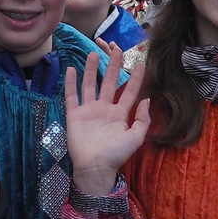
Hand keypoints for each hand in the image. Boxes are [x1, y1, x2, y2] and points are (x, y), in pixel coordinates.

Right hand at [64, 46, 149, 196]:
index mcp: (120, 114)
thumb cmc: (116, 155)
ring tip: (93, 53)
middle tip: (116, 50)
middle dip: (113, 67)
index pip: (128, 92)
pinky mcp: (74, 115)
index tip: (141, 64)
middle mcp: (104, 109)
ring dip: (91, 70)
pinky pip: (71, 96)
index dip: (135, 79)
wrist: (94, 168)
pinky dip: (70, 83)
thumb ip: (142, 119)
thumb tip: (147, 99)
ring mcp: (88, 111)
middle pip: (108, 83)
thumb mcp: (136, 138)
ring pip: (90, 85)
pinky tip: (71, 69)